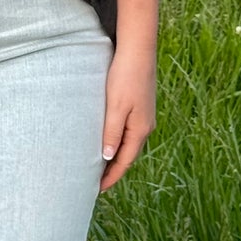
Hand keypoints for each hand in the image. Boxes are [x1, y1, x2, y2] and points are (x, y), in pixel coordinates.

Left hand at [99, 39, 155, 192]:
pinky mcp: (139, 107)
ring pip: (129, 144)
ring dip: (116, 156)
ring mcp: (144, 116)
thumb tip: (107, 158)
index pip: (125, 162)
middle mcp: (145, 126)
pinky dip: (118, 142)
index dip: (111, 177)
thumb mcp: (115, 107)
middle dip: (113, 170)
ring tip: (99, 166)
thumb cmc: (124, 77)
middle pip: (128, 155)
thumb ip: (112, 133)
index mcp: (140, 129)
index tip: (97, 190)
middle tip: (95, 183)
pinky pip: (128, 132)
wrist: (138, 50)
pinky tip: (108, 141)